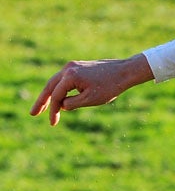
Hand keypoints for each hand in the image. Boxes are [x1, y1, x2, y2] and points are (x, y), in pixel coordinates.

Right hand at [30, 54, 153, 125]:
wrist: (124, 72)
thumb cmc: (110, 86)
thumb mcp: (90, 99)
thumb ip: (73, 103)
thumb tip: (62, 106)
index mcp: (70, 76)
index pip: (56, 96)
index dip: (53, 110)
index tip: (53, 123)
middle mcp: (68, 68)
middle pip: (50, 86)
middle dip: (42, 101)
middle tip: (33, 114)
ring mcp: (73, 66)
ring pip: (56, 82)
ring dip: (49, 96)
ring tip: (42, 108)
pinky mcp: (78, 67)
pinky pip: (64, 80)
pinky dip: (59, 90)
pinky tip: (59, 100)